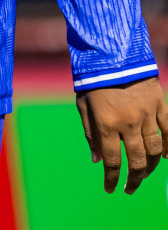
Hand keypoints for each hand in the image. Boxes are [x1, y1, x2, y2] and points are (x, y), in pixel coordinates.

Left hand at [77, 76, 167, 193]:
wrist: (113, 54)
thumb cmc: (93, 80)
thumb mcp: (83, 105)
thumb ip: (90, 133)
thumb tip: (96, 160)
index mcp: (106, 123)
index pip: (111, 160)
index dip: (112, 178)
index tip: (111, 189)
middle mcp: (129, 123)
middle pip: (137, 160)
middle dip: (134, 179)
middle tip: (130, 188)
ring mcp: (147, 115)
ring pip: (155, 150)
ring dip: (150, 166)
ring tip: (144, 173)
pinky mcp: (160, 106)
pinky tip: (165, 157)